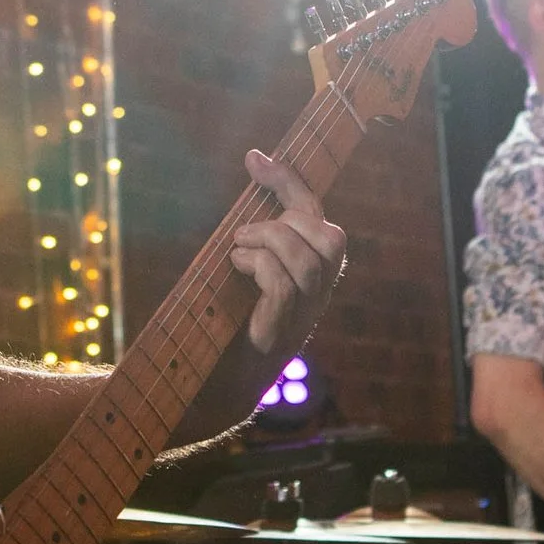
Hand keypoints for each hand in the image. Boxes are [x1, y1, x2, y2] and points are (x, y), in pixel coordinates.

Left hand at [230, 148, 347, 354]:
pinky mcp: (279, 332)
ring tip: (237, 249)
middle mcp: (317, 294)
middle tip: (245, 234)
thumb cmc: (224, 326)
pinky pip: (285, 285)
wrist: (212, 386)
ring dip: (268, 240)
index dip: (289, 182)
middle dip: (285, 219)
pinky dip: (259, 265)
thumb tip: (240, 197)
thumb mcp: (241, 272)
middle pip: (330, 237)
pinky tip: (236, 267)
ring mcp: (303, 315)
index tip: (255, 157)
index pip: (316, 218)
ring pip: (309, 259)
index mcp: (311, 274)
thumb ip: (251, 241)